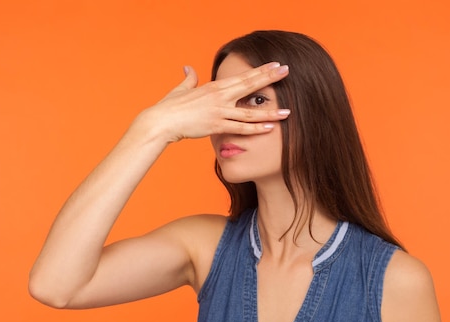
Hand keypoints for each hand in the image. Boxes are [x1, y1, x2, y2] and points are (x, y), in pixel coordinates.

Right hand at [135, 62, 289, 142]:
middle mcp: (220, 96)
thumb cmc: (169, 107)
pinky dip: (255, 129)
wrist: (161, 121)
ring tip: (287, 111)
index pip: (242, 77)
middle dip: (269, 78)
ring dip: (269, 112)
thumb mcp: (181, 89)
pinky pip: (240, 128)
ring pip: (249, 112)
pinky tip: (269, 129)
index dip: (259, 71)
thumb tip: (188, 68)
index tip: (275, 65)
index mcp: (214, 87)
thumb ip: (189, 79)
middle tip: (287, 71)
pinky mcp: (216, 126)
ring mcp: (219, 111)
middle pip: (249, 85)